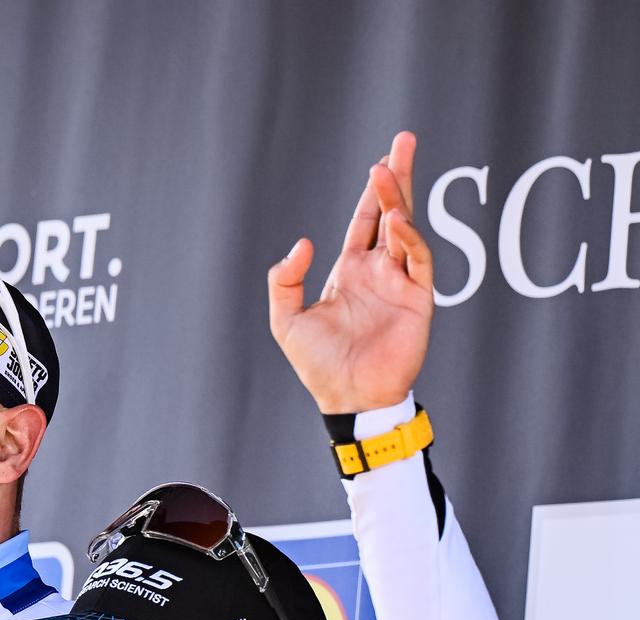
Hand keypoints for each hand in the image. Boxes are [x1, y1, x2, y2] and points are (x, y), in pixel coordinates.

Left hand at [268, 130, 432, 413]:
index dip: (373, 191)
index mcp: (350, 271)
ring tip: (387, 171)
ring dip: (398, 200)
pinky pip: (417, 260)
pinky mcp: (418, 299)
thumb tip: (303, 243)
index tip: (381, 160)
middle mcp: (378, 271)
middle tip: (404, 140)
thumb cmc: (318, 364)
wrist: (348, 396)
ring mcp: (400, 282)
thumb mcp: (286, 319)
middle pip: (392, 212)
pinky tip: (395, 220)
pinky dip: (408, 238)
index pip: (364, 221)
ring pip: (405, 229)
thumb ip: (285, 280)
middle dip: (397, 177)